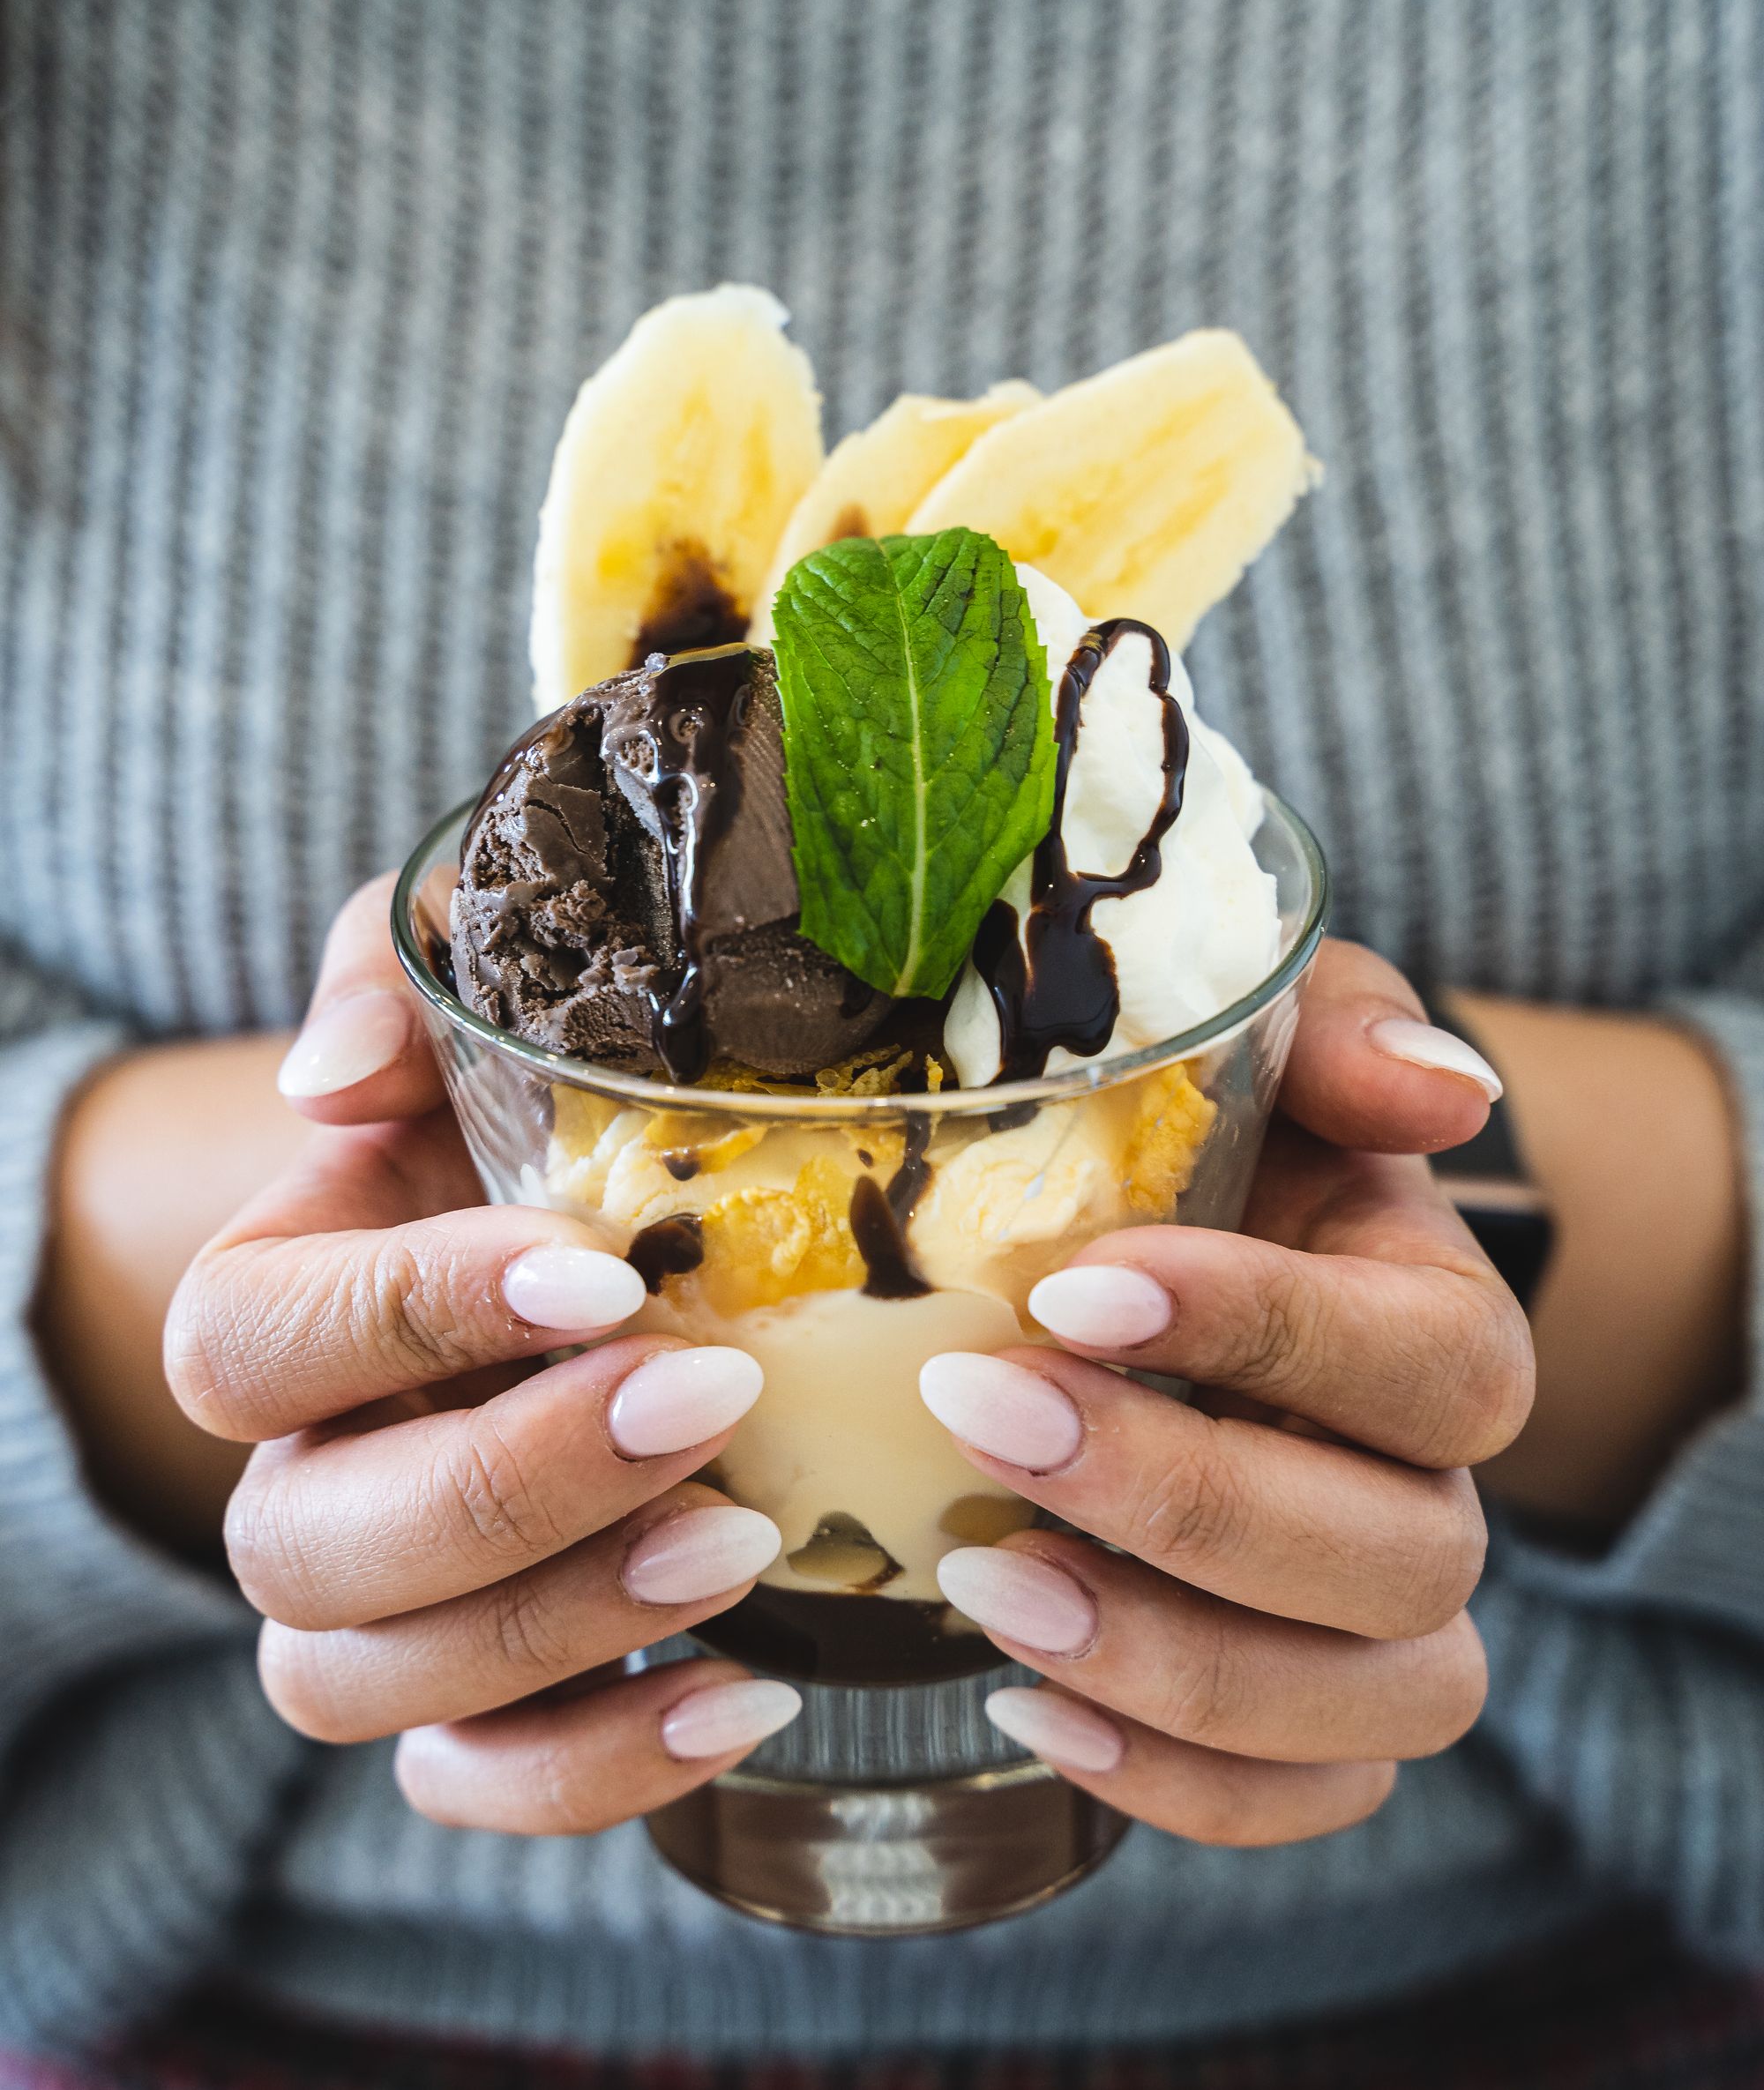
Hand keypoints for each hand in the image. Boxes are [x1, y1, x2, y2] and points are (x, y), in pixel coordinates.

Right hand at [167, 877, 803, 1834]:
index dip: (407, 1319)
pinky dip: (595, 1768)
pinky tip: (749, 1693)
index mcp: (279, 1301)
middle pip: (300, 1542)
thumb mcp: (483, 985)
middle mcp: (296, 1468)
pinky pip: (472, 1784)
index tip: (603, 1274)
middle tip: (708, 1397)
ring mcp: (372, 1604)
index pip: (252, 1341)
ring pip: (366, 1683)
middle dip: (506, 1485)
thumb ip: (398, 977)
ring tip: (743, 1538)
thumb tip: (331, 1085)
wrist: (633, 1226)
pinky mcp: (473, 1700)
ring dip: (556, 1627)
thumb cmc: (550, 1097)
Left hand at [919, 939, 1532, 1847]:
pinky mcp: (1310, 1713)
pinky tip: (1026, 1704)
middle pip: (1402, 1553)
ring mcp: (1381, 1617)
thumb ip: (1342, 1034)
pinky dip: (1183, 1783)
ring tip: (984, 1578)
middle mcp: (1435, 1481)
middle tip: (981, 1416)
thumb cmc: (1209, 1136)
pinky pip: (1310, 1798)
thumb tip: (1440, 1087)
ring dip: (1180, 1664)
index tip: (1071, 1291)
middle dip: (1186, 1500)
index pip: (1425, 1360)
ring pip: (1377, 1701)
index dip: (1264, 1336)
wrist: (1159, 1243)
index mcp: (1436, 1315)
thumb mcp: (1262, 1041)